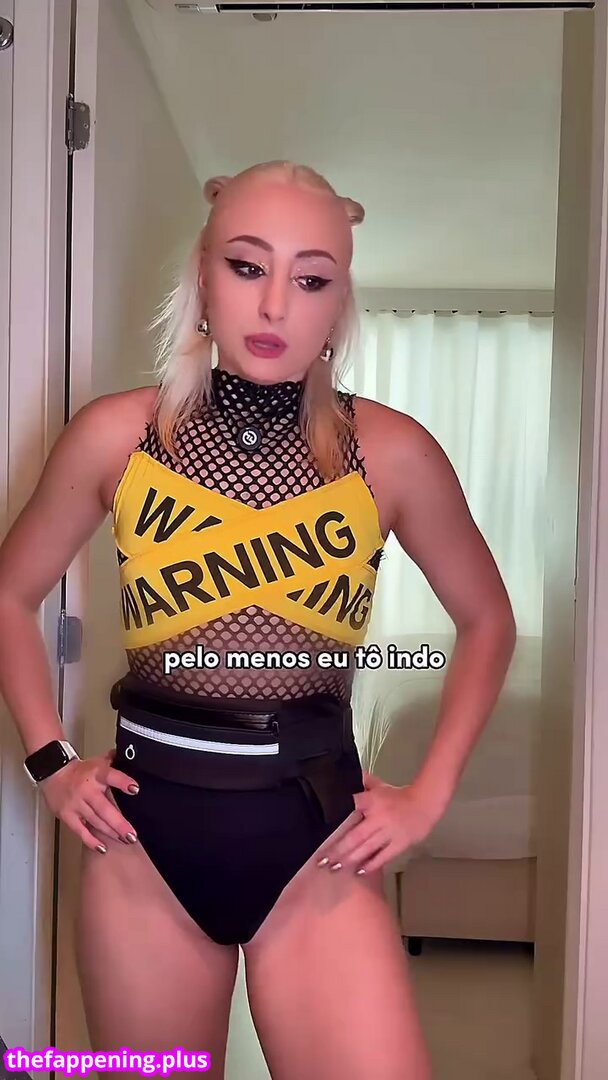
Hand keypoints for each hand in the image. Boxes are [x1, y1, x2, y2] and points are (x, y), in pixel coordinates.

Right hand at [39, 749, 139, 853]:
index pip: (110, 775)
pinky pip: (80, 831)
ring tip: (125, 840)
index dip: (123, 782)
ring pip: (95, 821)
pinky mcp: (67, 815)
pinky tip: (103, 848)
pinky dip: (91, 841)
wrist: (53, 772)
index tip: (135, 789)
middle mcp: (86, 790)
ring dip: (111, 832)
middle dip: (119, 823)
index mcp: (96, 773)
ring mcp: (76, 804)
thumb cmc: (79, 771)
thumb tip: (130, 754)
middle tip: (132, 834)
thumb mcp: (97, 762)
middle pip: (104, 808)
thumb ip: (114, 761)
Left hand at [316, 770, 442, 875]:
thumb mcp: (380, 785)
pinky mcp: (399, 843)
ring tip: (335, 867)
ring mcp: (389, 832)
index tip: (322, 830)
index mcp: (372, 801)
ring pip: (366, 848)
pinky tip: (359, 871)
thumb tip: (350, 772)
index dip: (337, 817)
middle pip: (355, 835)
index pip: (351, 807)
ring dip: (350, 859)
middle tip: (323, 860)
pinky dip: (372, 864)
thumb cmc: (399, 796)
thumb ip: (364, 781)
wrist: (425, 803)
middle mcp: (378, 817)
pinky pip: (383, 856)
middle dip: (338, 849)